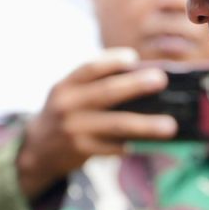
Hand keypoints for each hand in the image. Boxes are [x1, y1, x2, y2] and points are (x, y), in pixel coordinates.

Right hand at [13, 50, 180, 200]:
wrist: (37, 149)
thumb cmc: (67, 113)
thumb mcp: (70, 94)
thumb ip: (96, 85)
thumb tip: (143, 81)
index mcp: (66, 85)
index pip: (90, 68)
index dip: (112, 61)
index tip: (134, 58)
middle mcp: (68, 105)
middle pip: (107, 92)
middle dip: (136, 85)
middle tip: (161, 80)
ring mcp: (74, 130)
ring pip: (117, 125)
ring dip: (146, 125)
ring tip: (170, 126)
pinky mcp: (82, 151)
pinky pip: (114, 147)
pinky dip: (134, 144)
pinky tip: (150, 144)